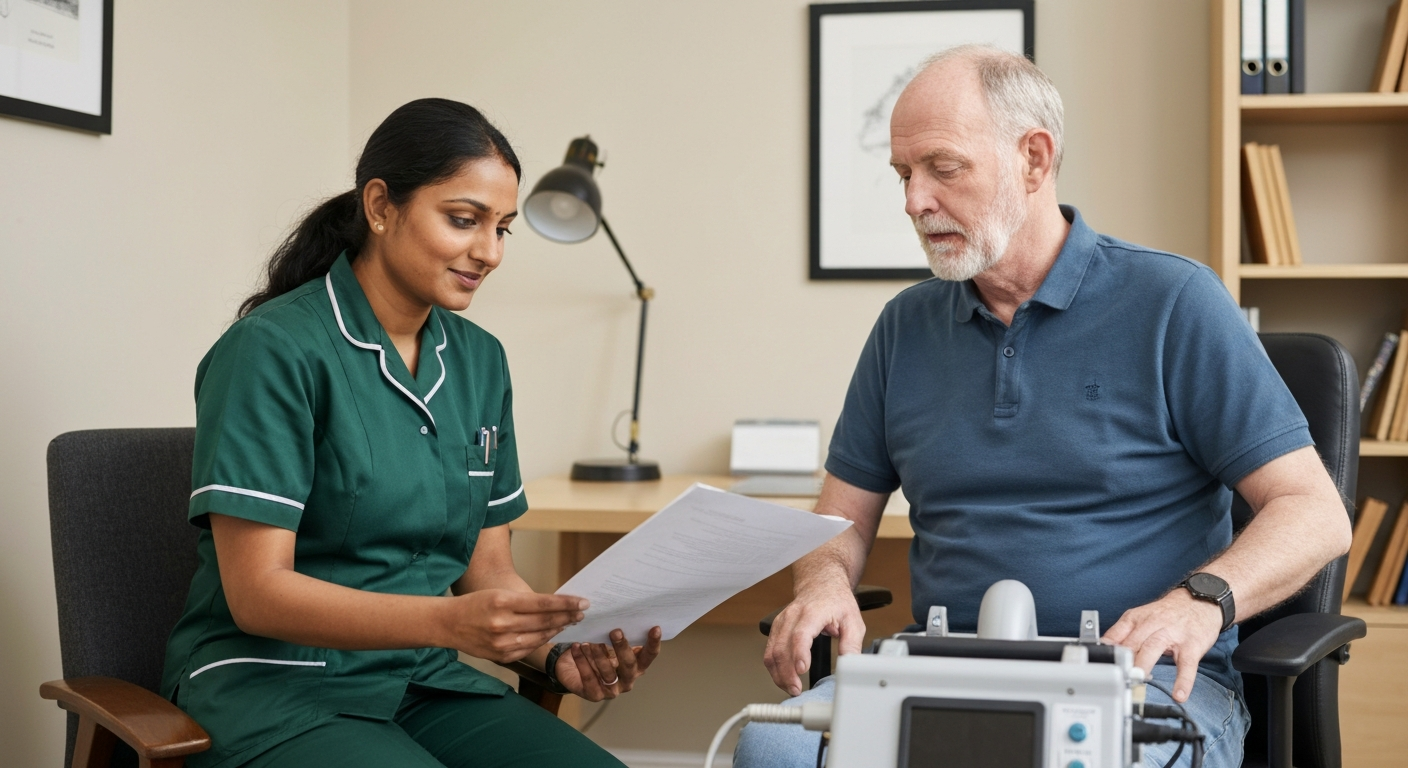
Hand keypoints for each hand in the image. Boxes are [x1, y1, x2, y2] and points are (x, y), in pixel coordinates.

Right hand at [444, 590, 586, 663]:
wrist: (448, 624)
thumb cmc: (476, 604)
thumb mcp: (499, 594)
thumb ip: (525, 602)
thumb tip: (556, 605)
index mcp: (502, 602)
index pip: (543, 603)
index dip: (566, 603)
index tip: (583, 602)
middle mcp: (502, 624)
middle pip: (545, 621)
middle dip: (568, 616)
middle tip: (583, 611)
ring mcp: (502, 643)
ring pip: (540, 636)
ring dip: (559, 628)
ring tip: (571, 621)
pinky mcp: (501, 656)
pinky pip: (529, 648)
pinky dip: (543, 640)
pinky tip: (552, 633)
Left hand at [555, 627, 661, 701]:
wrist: (571, 667)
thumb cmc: (596, 652)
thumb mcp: (609, 643)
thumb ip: (619, 636)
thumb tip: (622, 615)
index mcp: (636, 666)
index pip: (649, 656)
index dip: (653, 643)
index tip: (655, 628)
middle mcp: (628, 680)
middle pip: (629, 665)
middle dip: (622, 648)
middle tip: (615, 632)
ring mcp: (612, 690)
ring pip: (608, 673)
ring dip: (598, 655)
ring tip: (589, 641)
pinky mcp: (595, 695)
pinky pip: (589, 677)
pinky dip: (582, 661)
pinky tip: (577, 646)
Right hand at [763, 582, 864, 696]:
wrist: (821, 585)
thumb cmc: (836, 602)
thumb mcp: (853, 620)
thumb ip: (851, 644)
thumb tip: (849, 664)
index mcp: (812, 613)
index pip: (800, 634)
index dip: (799, 653)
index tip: (802, 669)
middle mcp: (792, 617)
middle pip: (781, 647)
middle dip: (786, 673)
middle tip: (797, 689)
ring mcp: (781, 622)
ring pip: (771, 652)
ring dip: (778, 674)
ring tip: (791, 688)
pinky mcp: (776, 629)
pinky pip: (769, 651)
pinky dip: (774, 668)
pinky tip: (784, 678)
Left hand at [1103, 589, 1223, 702]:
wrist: (1199, 601)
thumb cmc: (1167, 614)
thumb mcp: (1141, 618)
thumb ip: (1123, 634)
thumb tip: (1103, 651)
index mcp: (1136, 618)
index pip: (1116, 633)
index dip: (1106, 649)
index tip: (1098, 663)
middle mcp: (1152, 624)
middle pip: (1132, 641)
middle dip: (1122, 659)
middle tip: (1115, 676)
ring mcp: (1173, 634)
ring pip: (1154, 648)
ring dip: (1143, 664)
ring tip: (1137, 680)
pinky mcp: (1192, 645)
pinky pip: (1187, 664)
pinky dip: (1183, 680)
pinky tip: (1179, 694)